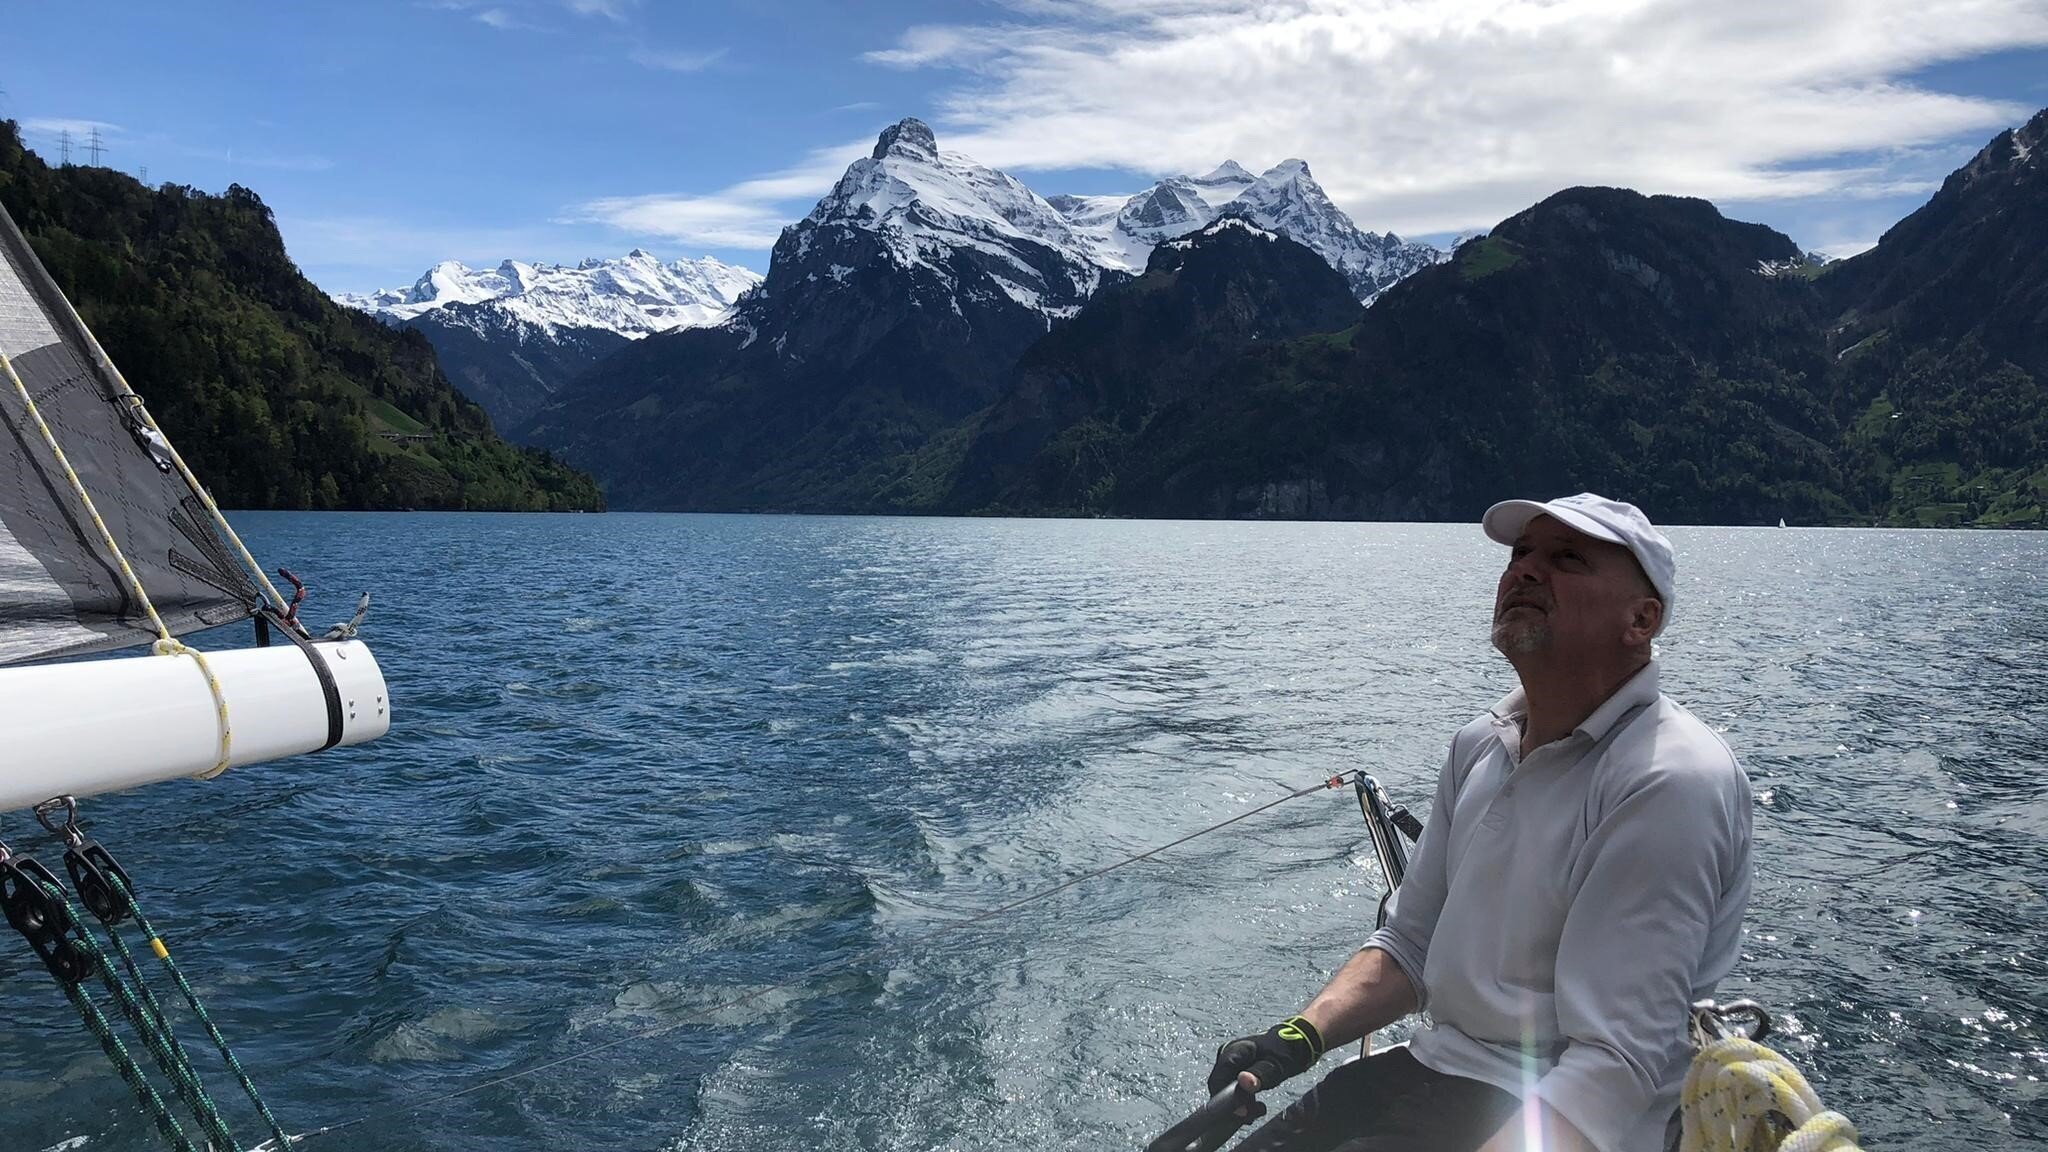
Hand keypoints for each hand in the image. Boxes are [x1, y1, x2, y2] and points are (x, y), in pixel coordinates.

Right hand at [1207, 1015, 1325, 1108]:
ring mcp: (1232, 1064)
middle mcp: (1227, 1056)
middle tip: (1252, 1114)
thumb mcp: (1274, 1065)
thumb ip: (1258, 1075)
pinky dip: (1244, 1101)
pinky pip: (1234, 1090)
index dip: (1225, 1098)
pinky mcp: (1237, 1071)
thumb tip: (1242, 1082)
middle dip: (1234, 1104)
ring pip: (1226, 1091)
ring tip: (1258, 1110)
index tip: (1240, 1111)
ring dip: (1240, 1105)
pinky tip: (1256, 1106)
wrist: (1295, 1045)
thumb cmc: (1284, 1051)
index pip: (1218, 1079)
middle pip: (1220, 1087)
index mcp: (1233, 1050)